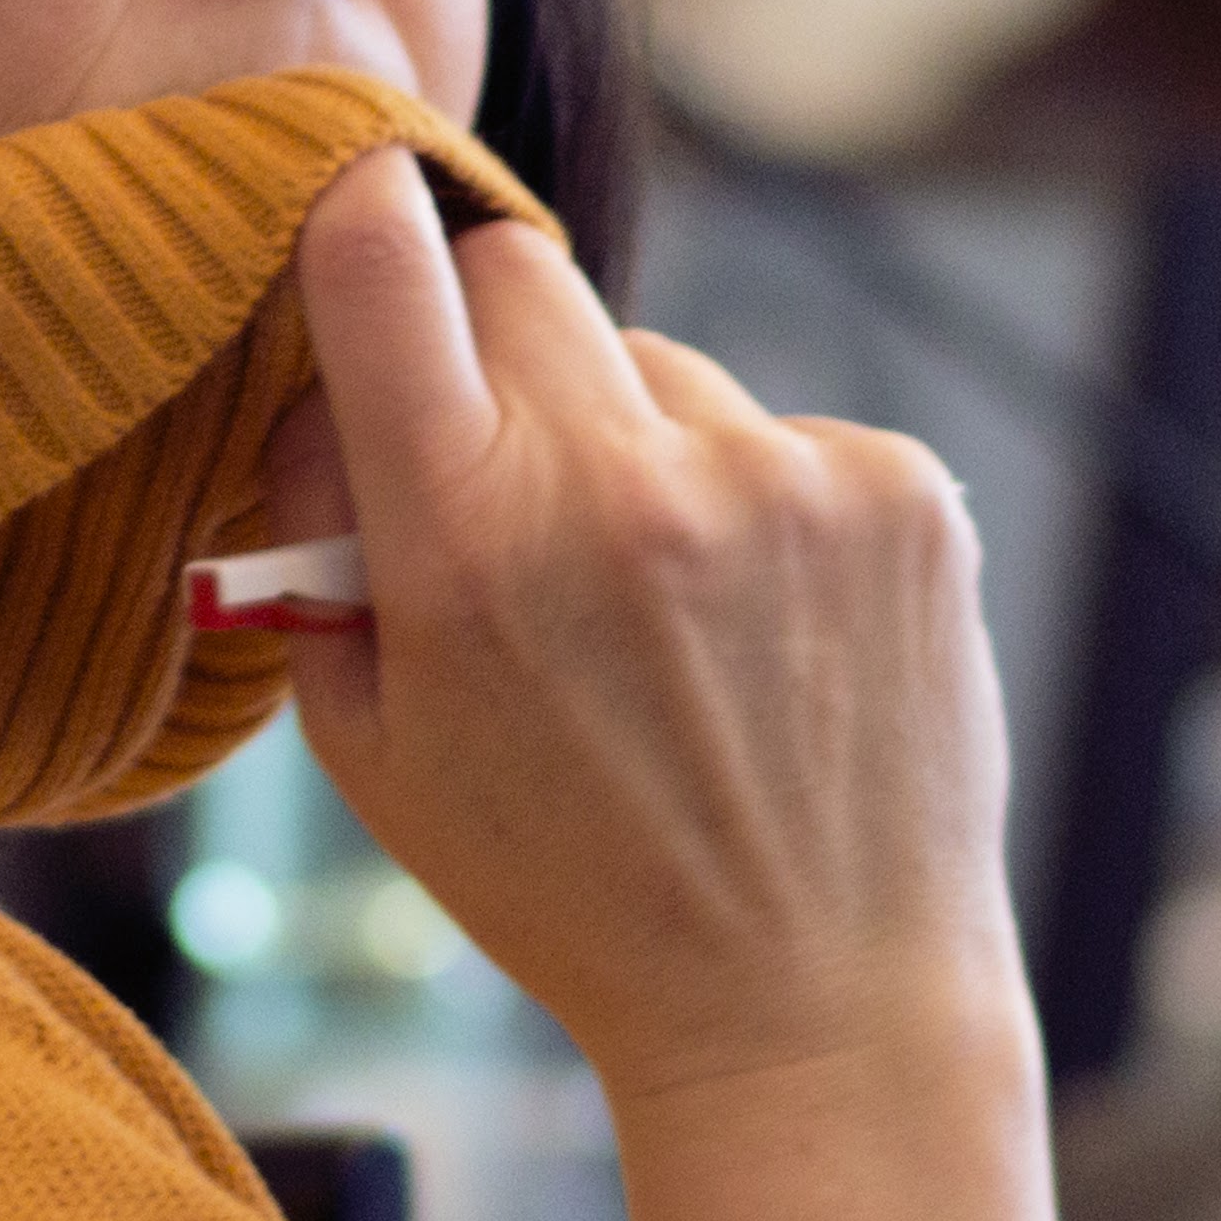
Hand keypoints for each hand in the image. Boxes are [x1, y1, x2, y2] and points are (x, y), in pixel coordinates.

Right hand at [265, 148, 1023, 1098]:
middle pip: (521, 272)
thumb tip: (317, 395)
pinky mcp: (903, 493)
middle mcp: (626, 485)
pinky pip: (784, 433)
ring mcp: (782, 480)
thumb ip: (320, 560)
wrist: (816, 1010)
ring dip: (640, 451)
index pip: (385, 266)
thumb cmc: (569, 887)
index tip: (362, 210)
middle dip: (491, 346)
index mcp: (468, 544)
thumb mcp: (376, 750)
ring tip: (671, 621)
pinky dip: (764, 507)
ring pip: (659, 370)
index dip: (360, 213)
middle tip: (511, 474)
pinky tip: (771, 638)